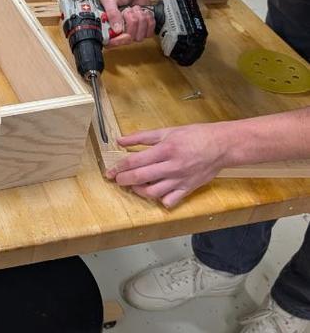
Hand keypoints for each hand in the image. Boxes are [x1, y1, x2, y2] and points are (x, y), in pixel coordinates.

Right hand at [100, 0, 153, 47]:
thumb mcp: (111, 0)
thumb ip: (112, 14)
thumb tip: (117, 30)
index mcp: (107, 27)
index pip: (111, 43)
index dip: (118, 41)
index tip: (123, 33)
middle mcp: (119, 32)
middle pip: (128, 39)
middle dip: (131, 22)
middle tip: (128, 10)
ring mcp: (132, 31)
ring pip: (140, 36)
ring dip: (140, 19)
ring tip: (135, 9)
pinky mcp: (144, 29)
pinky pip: (149, 32)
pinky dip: (149, 20)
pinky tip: (143, 13)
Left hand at [106, 122, 227, 208]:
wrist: (221, 145)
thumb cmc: (195, 136)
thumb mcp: (167, 131)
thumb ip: (142, 137)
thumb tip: (120, 140)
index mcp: (165, 149)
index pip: (135, 161)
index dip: (119, 168)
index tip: (110, 172)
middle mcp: (171, 166)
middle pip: (140, 177)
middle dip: (124, 180)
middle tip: (117, 180)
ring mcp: (180, 180)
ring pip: (153, 192)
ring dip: (139, 191)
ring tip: (135, 186)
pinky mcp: (188, 189)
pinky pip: (170, 201)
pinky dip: (160, 200)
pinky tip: (156, 193)